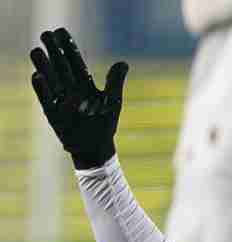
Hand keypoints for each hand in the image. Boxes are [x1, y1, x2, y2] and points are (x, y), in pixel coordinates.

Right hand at [30, 28, 127, 169]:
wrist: (96, 147)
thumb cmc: (104, 124)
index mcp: (83, 84)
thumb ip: (115, 81)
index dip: (67, 47)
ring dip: (43, 66)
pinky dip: (42, 89)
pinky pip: (46, 100)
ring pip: (50, 80)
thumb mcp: (113, 101)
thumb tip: (123, 62)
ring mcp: (60, 101)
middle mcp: (70, 89)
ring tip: (36, 51)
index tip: (60, 32)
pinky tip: (37, 77)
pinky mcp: (54, 114)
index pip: (74, 62)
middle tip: (45, 34)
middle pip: (60, 66)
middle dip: (53, 51)